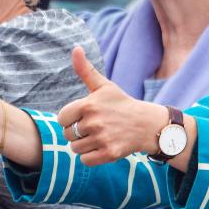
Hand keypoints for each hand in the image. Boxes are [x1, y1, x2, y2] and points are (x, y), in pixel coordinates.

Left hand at [57, 47, 168, 165]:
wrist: (146, 124)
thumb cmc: (121, 104)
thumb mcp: (104, 86)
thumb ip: (85, 70)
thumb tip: (75, 48)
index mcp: (89, 105)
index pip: (62, 118)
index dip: (71, 119)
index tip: (85, 116)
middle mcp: (94, 122)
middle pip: (68, 135)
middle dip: (78, 133)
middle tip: (96, 127)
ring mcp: (102, 139)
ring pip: (75, 149)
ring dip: (85, 145)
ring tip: (100, 136)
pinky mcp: (109, 154)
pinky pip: (85, 160)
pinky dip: (91, 156)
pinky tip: (103, 146)